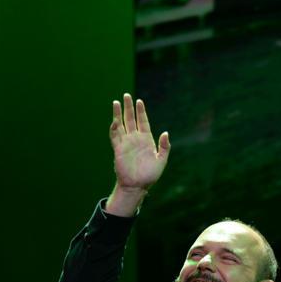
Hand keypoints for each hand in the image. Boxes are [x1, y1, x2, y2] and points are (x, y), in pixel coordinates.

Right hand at [106, 93, 169, 214]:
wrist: (137, 186)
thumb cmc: (150, 175)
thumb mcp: (161, 160)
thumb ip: (164, 147)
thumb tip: (165, 132)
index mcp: (146, 140)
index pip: (143, 121)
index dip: (141, 111)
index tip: (139, 101)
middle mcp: (135, 139)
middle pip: (131, 119)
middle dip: (129, 107)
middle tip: (126, 95)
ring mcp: (126, 143)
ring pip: (121, 125)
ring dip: (118, 114)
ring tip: (116, 102)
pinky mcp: (118, 149)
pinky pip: (115, 136)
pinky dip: (114, 128)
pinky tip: (115, 120)